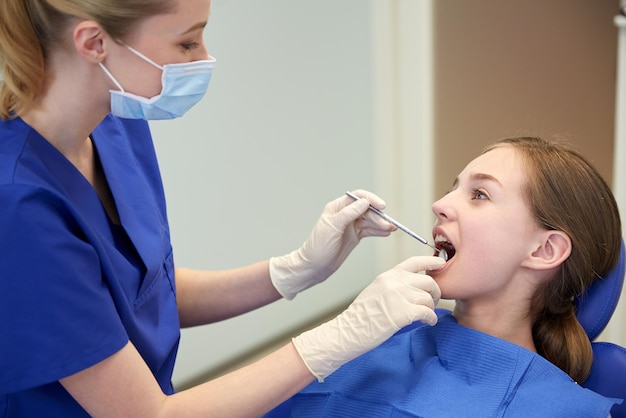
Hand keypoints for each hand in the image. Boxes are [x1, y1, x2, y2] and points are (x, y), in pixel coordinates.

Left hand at [269, 190, 395, 299]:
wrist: (314, 267)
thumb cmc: (318, 247)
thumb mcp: (332, 228)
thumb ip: (348, 214)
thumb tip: (364, 202)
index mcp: (337, 208)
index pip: (358, 197)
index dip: (371, 199)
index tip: (382, 206)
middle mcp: (345, 214)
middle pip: (367, 210)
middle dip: (378, 216)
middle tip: (388, 225)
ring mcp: (351, 225)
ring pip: (370, 221)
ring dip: (381, 224)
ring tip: (391, 229)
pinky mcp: (355, 236)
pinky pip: (369, 231)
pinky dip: (378, 231)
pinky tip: (386, 233)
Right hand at [292, 256, 444, 380]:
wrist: (348, 331)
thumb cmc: (361, 316)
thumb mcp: (376, 291)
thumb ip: (394, 285)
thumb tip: (413, 288)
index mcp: (388, 276)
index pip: (414, 262)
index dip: (431, 262)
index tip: (441, 264)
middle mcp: (394, 282)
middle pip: (428, 282)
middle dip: (435, 293)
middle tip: (431, 302)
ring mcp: (399, 296)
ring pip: (428, 298)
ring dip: (431, 308)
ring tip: (425, 316)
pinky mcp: (403, 313)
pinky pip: (427, 313)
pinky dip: (431, 319)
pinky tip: (427, 322)